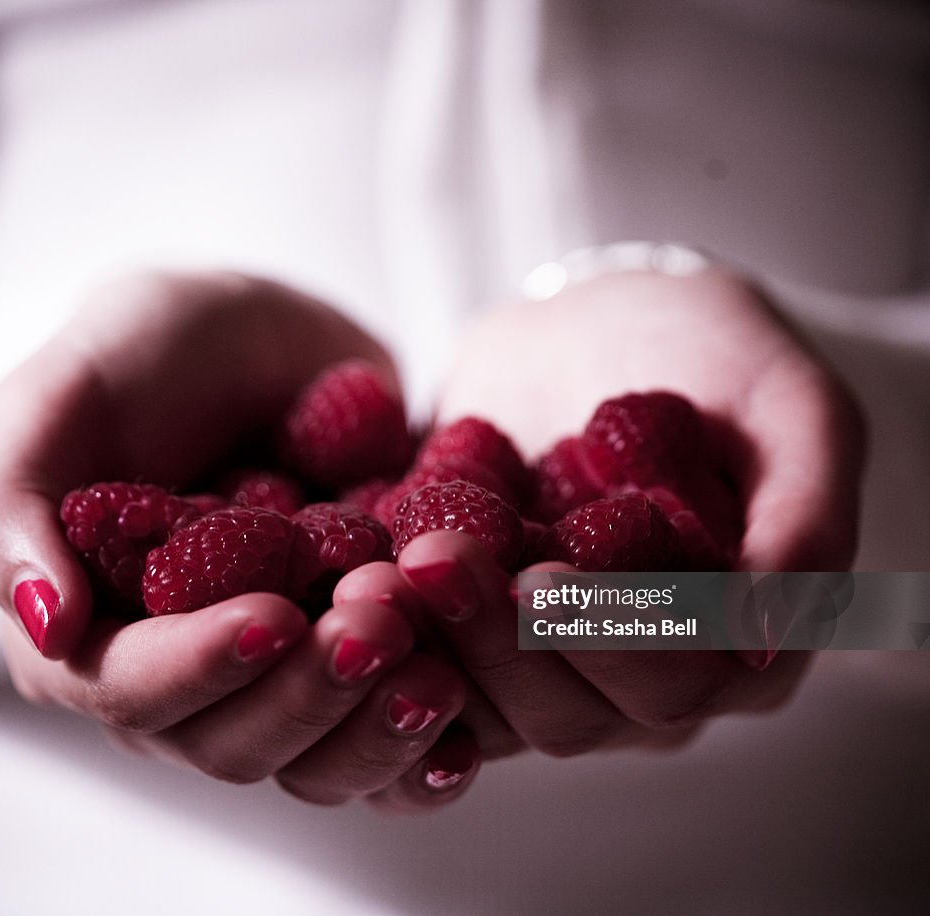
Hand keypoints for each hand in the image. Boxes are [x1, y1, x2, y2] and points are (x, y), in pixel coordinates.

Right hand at [0, 271, 476, 808]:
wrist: (270, 339)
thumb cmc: (151, 353)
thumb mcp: (62, 395)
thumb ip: (15, 507)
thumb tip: (49, 626)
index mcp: (93, 630)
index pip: (132, 690)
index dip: (199, 668)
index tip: (274, 614)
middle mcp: (184, 673)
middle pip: (236, 743)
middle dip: (311, 693)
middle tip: (379, 618)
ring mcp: (277, 674)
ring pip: (319, 759)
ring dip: (377, 727)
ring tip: (439, 666)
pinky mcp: (354, 661)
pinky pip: (389, 741)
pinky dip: (427, 749)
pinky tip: (467, 730)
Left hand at [396, 268, 864, 754]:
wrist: (596, 324)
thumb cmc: (707, 352)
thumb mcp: (788, 403)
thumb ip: (807, 514)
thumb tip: (763, 640)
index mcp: (740, 639)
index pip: (679, 680)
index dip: (610, 640)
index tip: (539, 573)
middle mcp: (648, 675)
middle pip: (575, 712)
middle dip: (504, 642)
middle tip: (438, 560)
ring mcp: (557, 665)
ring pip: (494, 709)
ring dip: (438, 646)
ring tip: (387, 568)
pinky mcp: (482, 636)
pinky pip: (433, 671)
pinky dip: (397, 638)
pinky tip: (360, 581)